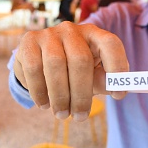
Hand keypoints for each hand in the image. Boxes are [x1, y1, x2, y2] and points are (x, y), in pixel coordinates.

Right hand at [14, 22, 128, 120]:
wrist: (40, 61)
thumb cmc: (73, 71)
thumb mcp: (91, 76)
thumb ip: (103, 82)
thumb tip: (114, 88)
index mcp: (94, 35)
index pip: (110, 44)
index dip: (117, 67)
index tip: (118, 95)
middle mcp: (72, 30)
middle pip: (80, 59)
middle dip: (81, 94)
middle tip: (79, 117)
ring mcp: (49, 33)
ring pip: (56, 64)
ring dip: (59, 96)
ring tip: (61, 114)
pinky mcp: (29, 41)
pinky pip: (34, 68)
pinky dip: (39, 91)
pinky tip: (43, 104)